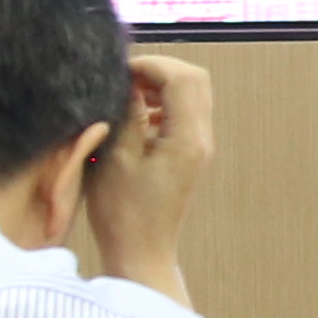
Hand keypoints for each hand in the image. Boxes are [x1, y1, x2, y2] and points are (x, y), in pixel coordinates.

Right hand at [80, 52, 214, 299]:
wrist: (141, 253)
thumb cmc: (123, 213)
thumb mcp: (116, 157)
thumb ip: (127, 114)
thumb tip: (129, 81)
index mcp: (187, 138)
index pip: (182, 78)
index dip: (150, 65)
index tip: (119, 70)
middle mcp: (201, 139)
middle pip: (195, 81)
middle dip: (159, 70)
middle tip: (123, 77)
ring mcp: (198, 148)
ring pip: (191, 96)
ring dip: (160, 87)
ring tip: (125, 94)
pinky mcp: (189, 156)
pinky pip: (183, 115)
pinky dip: (161, 105)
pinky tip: (134, 117)